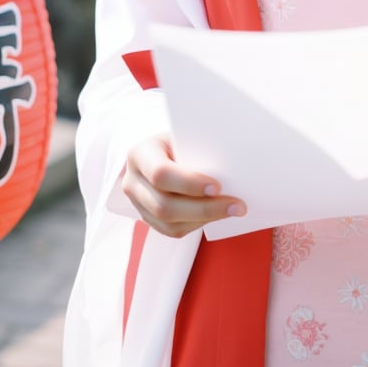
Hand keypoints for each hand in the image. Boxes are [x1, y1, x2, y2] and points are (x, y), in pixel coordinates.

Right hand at [122, 136, 246, 237]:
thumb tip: (231, 167)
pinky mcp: (148, 218)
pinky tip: (217, 215)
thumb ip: (198, 149)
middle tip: (235, 205)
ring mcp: (138, 203)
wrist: (161, 150)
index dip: (188, 183)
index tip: (217, 186)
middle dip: (204, 208)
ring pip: (169, 223)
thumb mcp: (182, 136)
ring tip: (233, 210)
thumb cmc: (177, 139)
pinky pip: (172, 230)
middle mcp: (132, 181)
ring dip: (205, 219)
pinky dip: (197, 224)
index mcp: (140, 154)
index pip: (160, 173)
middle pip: (164, 205)